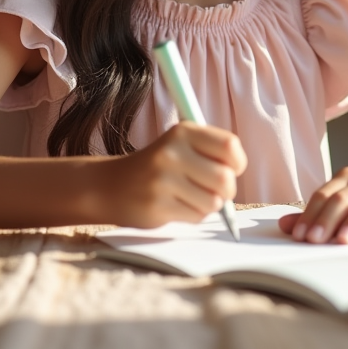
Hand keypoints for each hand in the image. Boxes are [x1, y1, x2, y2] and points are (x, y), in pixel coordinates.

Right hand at [109, 122, 245, 228]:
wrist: (110, 185)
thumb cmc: (157, 166)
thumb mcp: (180, 144)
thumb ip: (210, 151)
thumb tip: (237, 171)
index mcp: (183, 131)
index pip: (230, 146)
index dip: (237, 162)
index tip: (231, 169)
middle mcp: (172, 152)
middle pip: (225, 178)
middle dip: (226, 190)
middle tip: (215, 190)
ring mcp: (163, 180)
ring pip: (213, 202)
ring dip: (209, 205)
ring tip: (191, 197)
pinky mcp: (158, 205)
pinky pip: (197, 216)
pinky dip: (194, 215)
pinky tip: (177, 206)